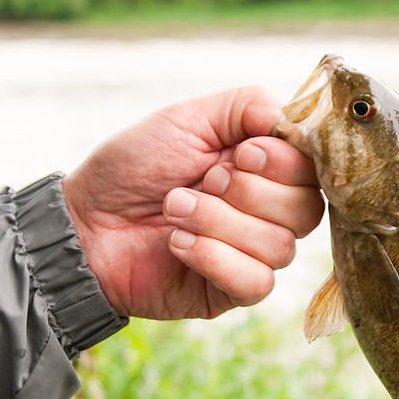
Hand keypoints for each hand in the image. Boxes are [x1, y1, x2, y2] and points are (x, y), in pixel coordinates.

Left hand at [62, 86, 323, 319]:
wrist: (84, 223)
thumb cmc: (133, 168)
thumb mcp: (190, 118)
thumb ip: (249, 107)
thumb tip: (295, 119)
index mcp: (265, 169)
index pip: (314, 171)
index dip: (286, 163)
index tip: (243, 153)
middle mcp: (267, 213)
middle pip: (306, 210)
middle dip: (250, 193)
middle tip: (202, 181)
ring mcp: (252, 255)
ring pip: (280, 247)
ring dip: (220, 223)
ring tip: (174, 210)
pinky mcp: (231, 291)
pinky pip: (257, 282)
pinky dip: (216, 258)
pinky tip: (178, 245)